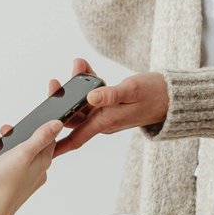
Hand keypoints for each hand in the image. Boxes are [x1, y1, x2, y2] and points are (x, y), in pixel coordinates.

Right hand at [0, 119, 63, 214]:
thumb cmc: (5, 184)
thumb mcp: (23, 153)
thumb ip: (40, 137)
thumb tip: (58, 124)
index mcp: (43, 162)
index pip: (48, 139)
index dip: (35, 128)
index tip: (22, 125)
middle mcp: (37, 171)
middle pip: (29, 146)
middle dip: (13, 137)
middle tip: (1, 134)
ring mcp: (25, 180)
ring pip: (16, 156)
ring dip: (2, 147)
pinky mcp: (13, 186)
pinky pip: (7, 167)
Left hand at [53, 71, 169, 156]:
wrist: (172, 97)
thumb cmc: (154, 94)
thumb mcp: (132, 91)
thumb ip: (111, 94)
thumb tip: (90, 97)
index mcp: (105, 122)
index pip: (75, 137)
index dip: (57, 145)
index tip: (41, 150)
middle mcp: (103, 121)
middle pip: (74, 116)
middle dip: (62, 100)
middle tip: (54, 83)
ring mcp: (107, 113)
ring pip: (82, 103)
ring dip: (76, 85)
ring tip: (77, 65)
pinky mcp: (111, 104)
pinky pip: (93, 96)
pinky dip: (88, 82)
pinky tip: (86, 68)